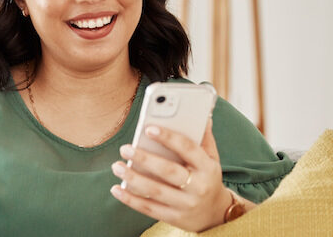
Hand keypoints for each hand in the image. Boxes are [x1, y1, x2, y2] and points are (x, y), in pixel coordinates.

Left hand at [110, 117, 231, 231]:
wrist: (215, 214)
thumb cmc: (207, 177)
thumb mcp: (212, 158)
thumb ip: (204, 137)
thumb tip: (201, 113)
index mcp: (208, 167)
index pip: (188, 149)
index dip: (168, 137)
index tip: (148, 128)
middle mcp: (198, 187)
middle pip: (168, 171)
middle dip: (145, 159)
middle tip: (125, 148)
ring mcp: (186, 205)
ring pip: (156, 191)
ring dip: (133, 179)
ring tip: (117, 166)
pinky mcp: (175, 218)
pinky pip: (149, 209)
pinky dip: (131, 200)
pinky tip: (116, 189)